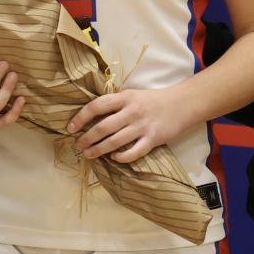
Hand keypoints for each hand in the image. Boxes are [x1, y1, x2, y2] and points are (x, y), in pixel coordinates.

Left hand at [67, 87, 192, 164]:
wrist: (182, 104)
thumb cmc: (152, 100)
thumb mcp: (132, 95)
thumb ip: (115, 104)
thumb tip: (90, 115)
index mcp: (124, 97)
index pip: (97, 106)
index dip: (81, 117)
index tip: (70, 127)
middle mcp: (132, 111)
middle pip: (103, 127)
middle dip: (87, 138)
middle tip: (78, 145)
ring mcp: (142, 126)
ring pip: (115, 141)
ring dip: (99, 150)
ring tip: (88, 154)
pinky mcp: (153, 139)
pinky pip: (134, 152)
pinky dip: (122, 157)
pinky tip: (114, 158)